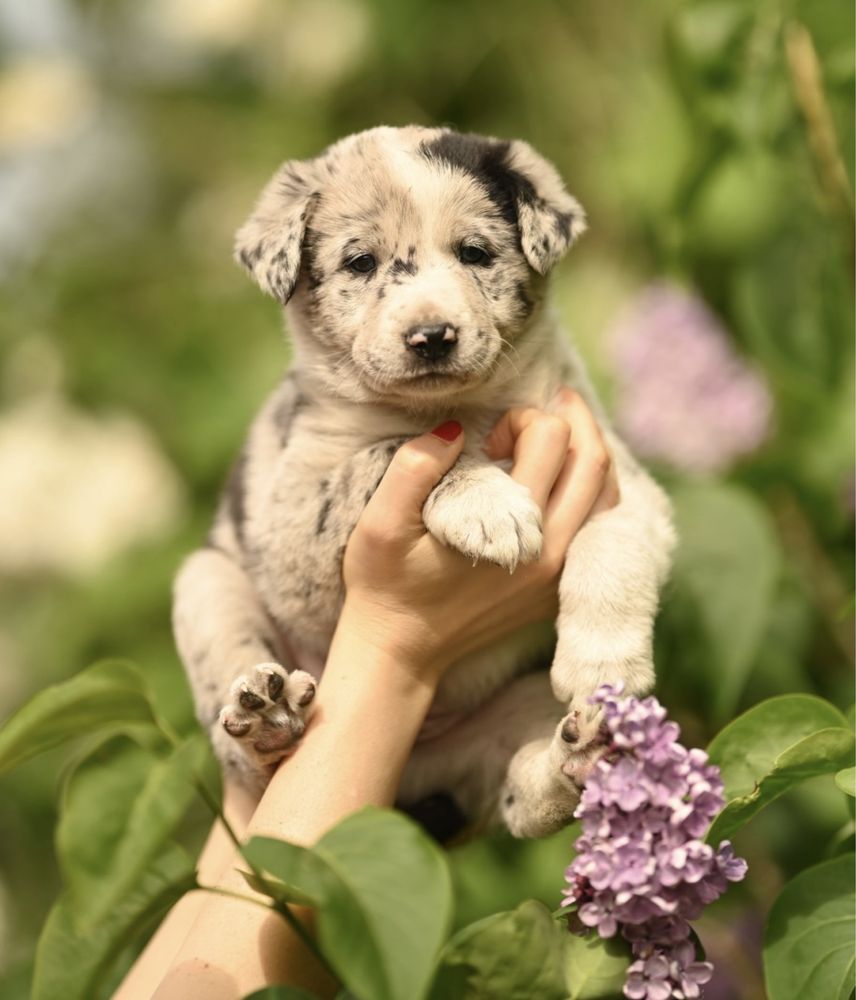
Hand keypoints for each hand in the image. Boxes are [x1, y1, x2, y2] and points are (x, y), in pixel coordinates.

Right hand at [340, 388, 618, 684]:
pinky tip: (563, 481)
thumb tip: (456, 430)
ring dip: (588, 455)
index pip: (551, 442)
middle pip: (594, 464)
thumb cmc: (385, 585)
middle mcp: (551, 554)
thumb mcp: (380, 522)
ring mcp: (561, 576)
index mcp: (515, 531)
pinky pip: (599, 530)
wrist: (401, 652)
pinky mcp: (558, 591)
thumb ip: (415, 467)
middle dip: (572, 421)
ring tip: (559, 435)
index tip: (487, 437)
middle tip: (547, 402)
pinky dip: (591, 494)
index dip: (521, 418)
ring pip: (607, 497)